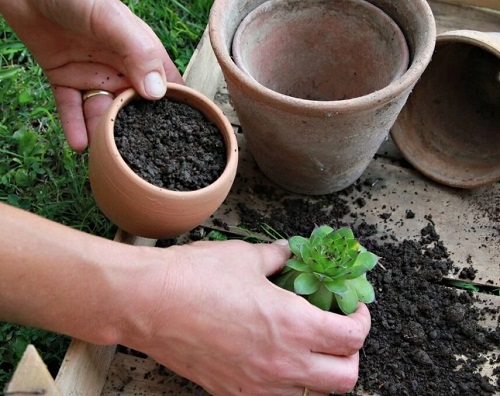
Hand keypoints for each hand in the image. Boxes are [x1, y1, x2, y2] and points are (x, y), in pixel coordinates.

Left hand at [0, 0, 182, 151]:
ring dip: (103, 133)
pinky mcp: (65, 78)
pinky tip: (80, 145)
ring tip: (107, 153)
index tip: (184, 135)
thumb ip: (139, 53)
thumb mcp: (112, 20)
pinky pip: (72, 108)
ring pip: (103, 111)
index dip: (177, 108)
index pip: (167, 85)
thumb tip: (157, 94)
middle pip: (135, 107)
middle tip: (140, 155)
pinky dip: (74, 126)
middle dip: (138, 130)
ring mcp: (93, 74)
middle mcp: (120, 67)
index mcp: (140, 53)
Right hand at [125, 240, 370, 394]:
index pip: (352, 337)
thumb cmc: (196, 277)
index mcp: (293, 325)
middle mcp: (282, 363)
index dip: (361, 319)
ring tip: (308, 347)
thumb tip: (287, 255)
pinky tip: (274, 360)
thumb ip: (276, 258)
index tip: (352, 307)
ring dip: (321, 373)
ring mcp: (257, 385)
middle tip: (337, 330)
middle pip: (346, 378)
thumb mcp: (245, 257)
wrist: (148, 304)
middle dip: (351, 354)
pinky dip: (288, 385)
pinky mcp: (233, 393)